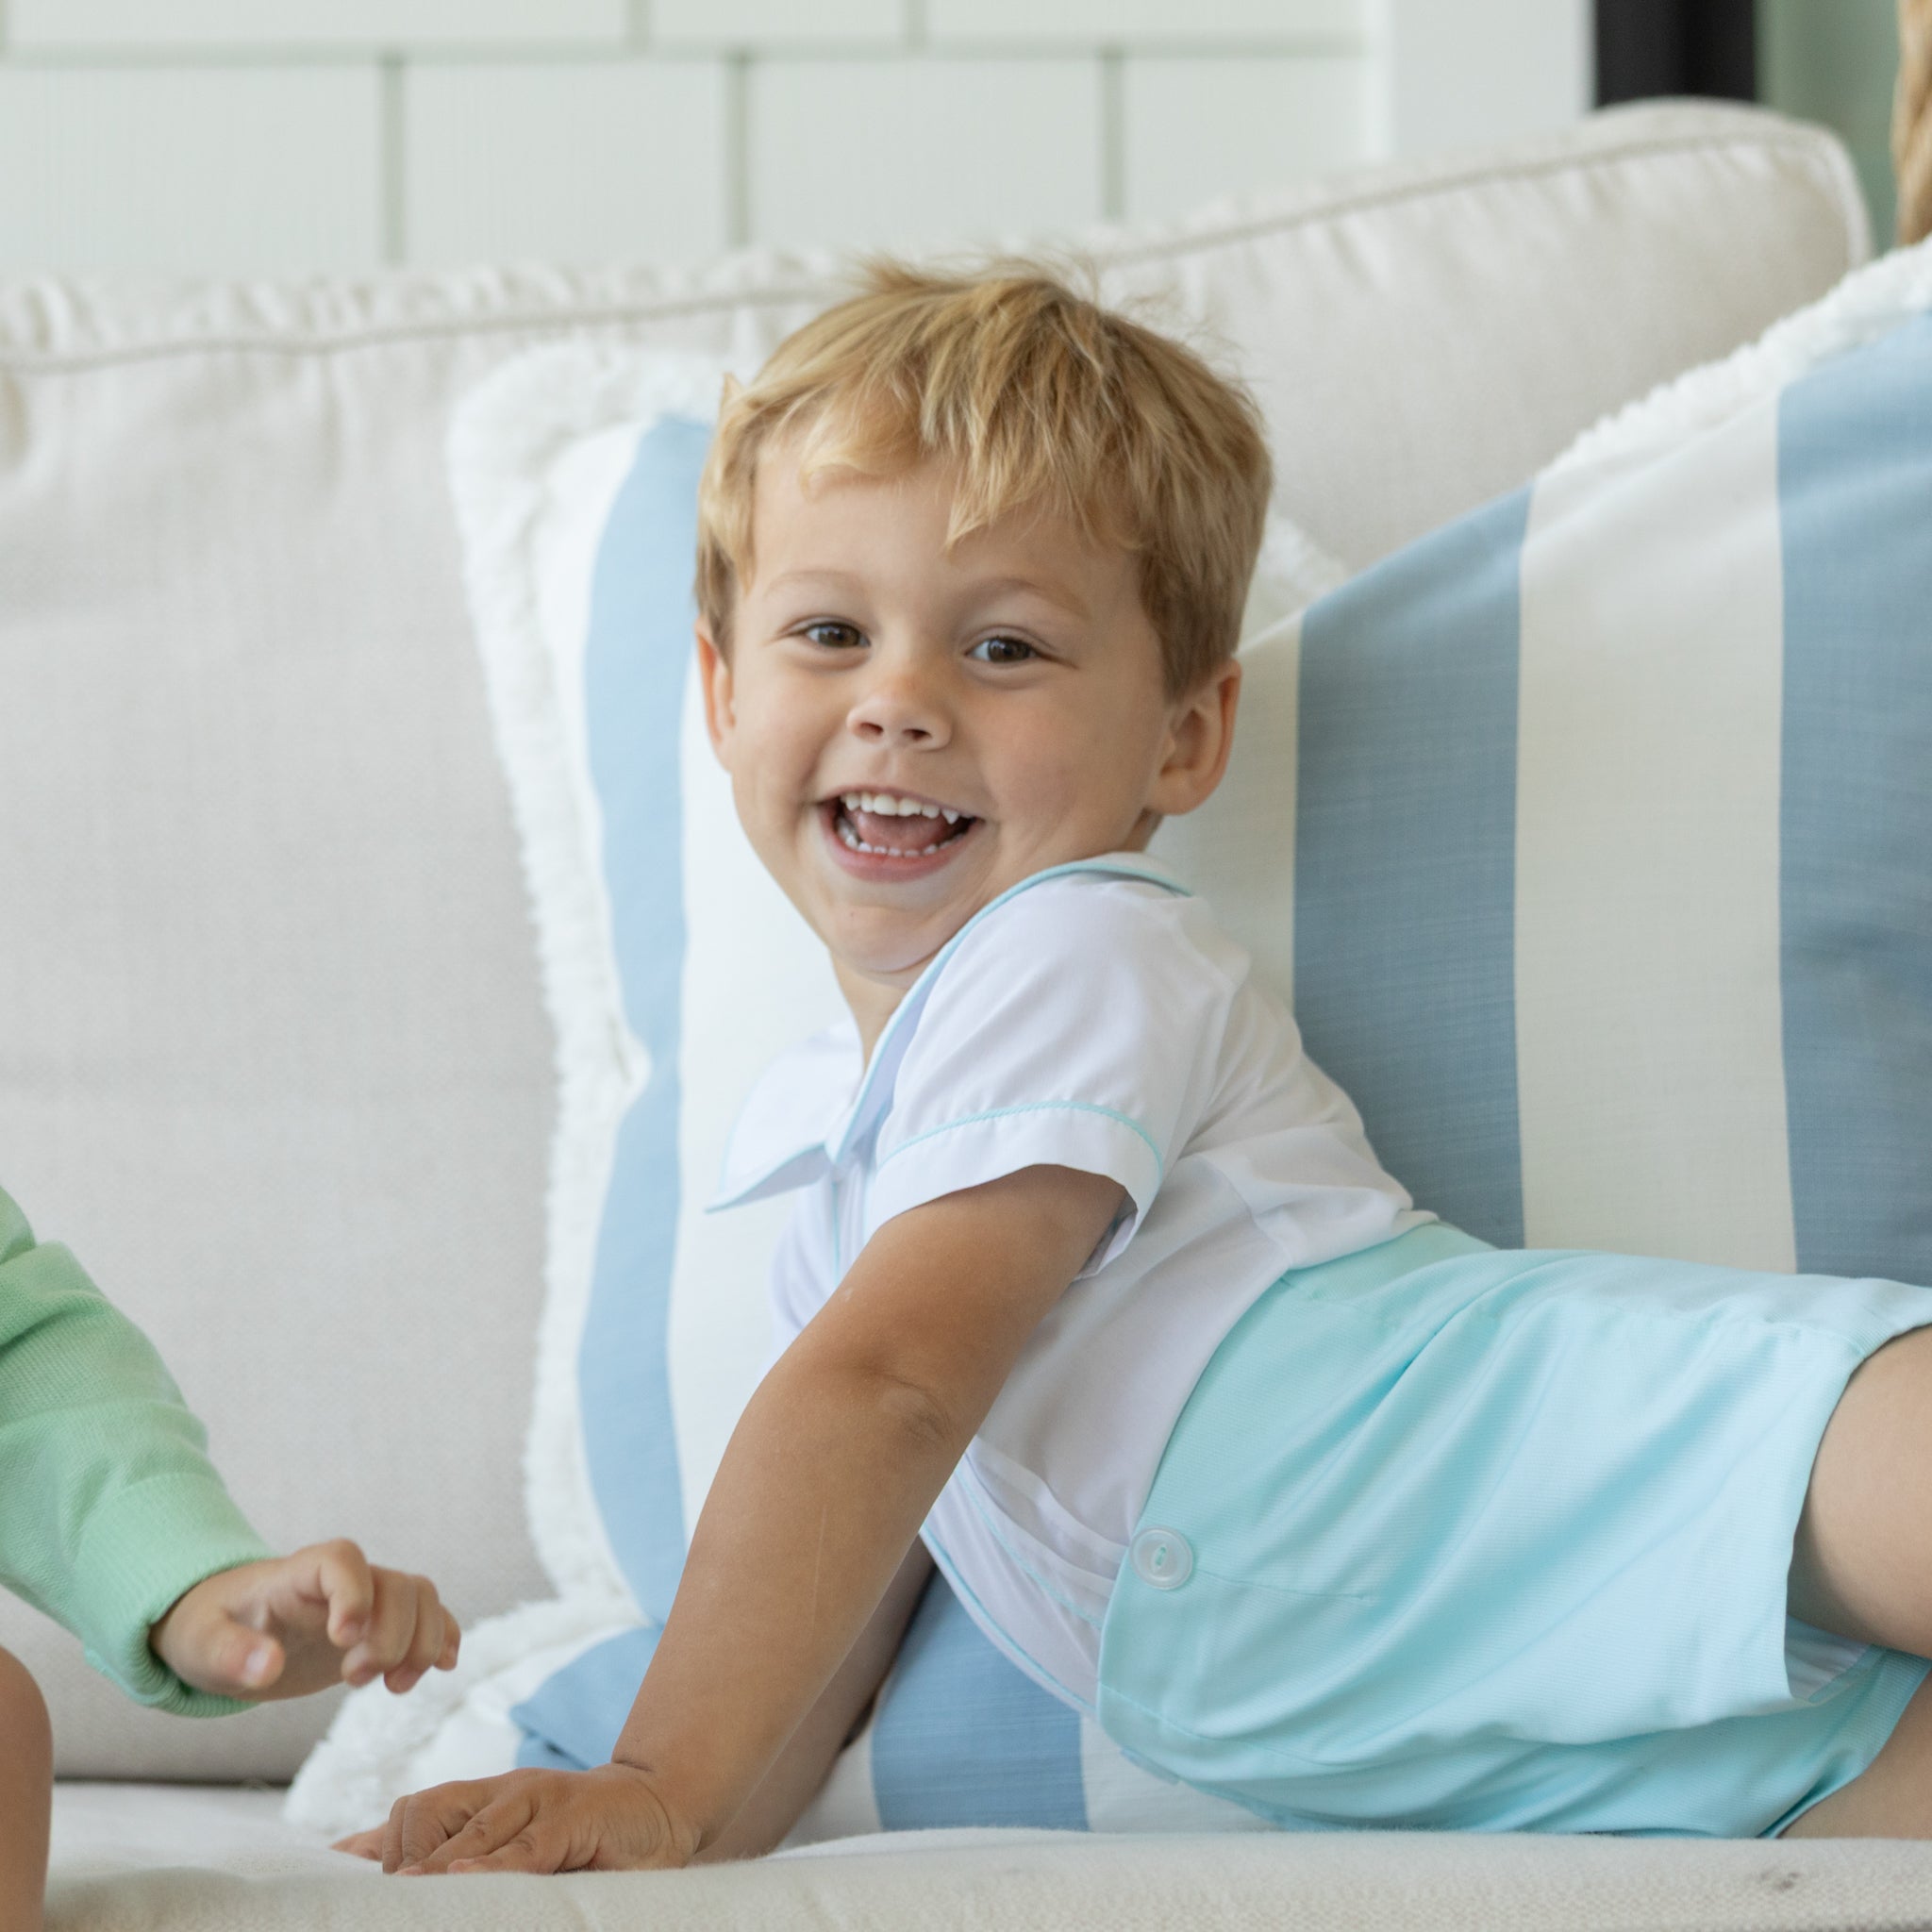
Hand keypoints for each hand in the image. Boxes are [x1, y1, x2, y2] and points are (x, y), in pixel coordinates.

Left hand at [150, 1539, 459, 1700]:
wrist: (224, 1630)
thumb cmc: (209, 1630)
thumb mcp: (202, 1646)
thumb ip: (232, 1655)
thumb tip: (265, 1669)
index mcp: (298, 1573)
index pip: (343, 1559)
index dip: (355, 1594)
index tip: (343, 1641)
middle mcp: (342, 1581)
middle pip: (395, 1585)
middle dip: (390, 1637)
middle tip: (354, 1679)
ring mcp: (367, 1600)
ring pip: (421, 1597)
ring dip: (422, 1642)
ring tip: (391, 1686)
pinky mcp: (379, 1625)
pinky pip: (430, 1615)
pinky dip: (444, 1638)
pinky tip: (440, 1668)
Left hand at [335, 1763, 697, 1873]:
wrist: (661, 1805)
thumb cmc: (581, 1838)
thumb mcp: (519, 1848)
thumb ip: (466, 1856)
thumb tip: (382, 1874)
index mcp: (485, 1802)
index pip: (412, 1815)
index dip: (373, 1851)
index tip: (335, 1884)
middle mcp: (505, 1793)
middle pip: (427, 1812)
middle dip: (399, 1860)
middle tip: (382, 1908)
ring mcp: (541, 1799)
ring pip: (474, 1828)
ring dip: (436, 1866)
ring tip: (409, 1895)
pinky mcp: (576, 1817)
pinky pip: (529, 1846)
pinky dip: (497, 1865)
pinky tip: (469, 1882)